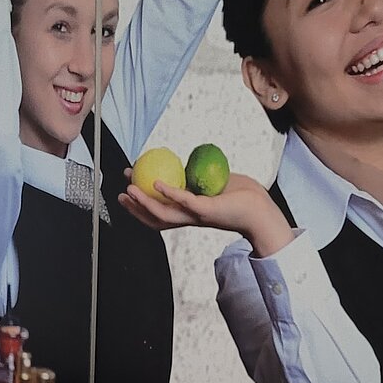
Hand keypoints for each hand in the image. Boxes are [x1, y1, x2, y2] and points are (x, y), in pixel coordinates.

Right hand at [118, 170, 295, 258]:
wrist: (262, 210)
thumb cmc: (244, 197)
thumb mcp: (216, 182)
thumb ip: (201, 177)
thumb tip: (190, 164)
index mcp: (190, 213)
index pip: (162, 212)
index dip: (143, 204)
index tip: (131, 189)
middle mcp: (190, 218)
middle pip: (155, 218)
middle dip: (135, 208)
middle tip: (120, 194)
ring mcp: (197, 216)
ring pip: (163, 214)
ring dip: (143, 203)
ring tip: (129, 189)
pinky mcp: (206, 210)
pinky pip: (183, 201)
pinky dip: (168, 193)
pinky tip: (156, 183)